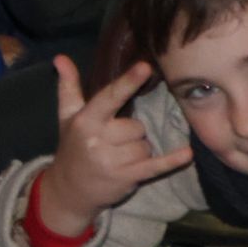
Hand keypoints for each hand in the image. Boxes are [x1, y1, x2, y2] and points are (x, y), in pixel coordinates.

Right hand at [38, 55, 191, 236]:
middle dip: (131, 132)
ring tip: (120, 156)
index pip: (109, 97)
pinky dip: (172, 161)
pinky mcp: (126, 178)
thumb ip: (68, 86)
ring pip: (146, 145)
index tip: (145, 67)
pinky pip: (155, 165)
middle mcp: (97, 140)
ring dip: (139, 150)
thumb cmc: (72, 147)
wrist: (68, 189)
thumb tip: (61, 57)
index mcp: (85, 121)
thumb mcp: (67, 116)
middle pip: (136, 126)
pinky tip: (187, 154)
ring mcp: (112, 161)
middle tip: (114, 141)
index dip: (128, 82)